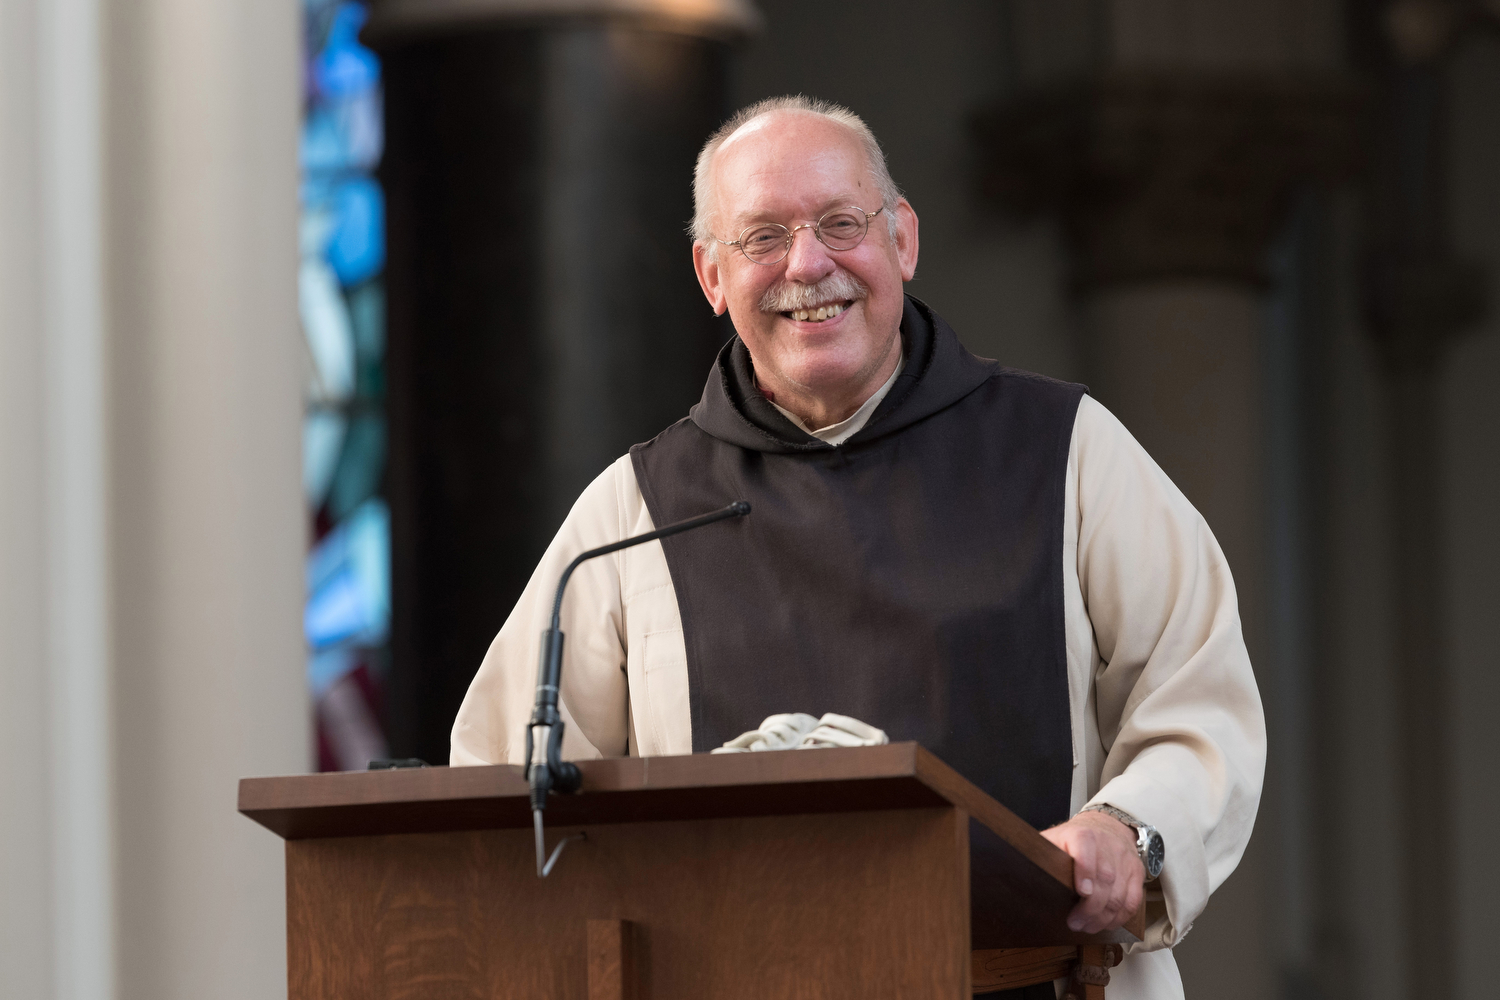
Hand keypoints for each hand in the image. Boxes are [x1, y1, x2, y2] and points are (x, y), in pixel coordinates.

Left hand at [1041, 810, 1144, 932]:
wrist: (1105, 827)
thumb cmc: (1073, 840)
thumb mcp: (1054, 839)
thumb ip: (1040, 853)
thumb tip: (1013, 870)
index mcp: (1082, 834)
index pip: (1086, 848)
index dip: (1085, 870)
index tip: (1082, 892)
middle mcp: (1107, 844)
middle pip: (1105, 878)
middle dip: (1090, 907)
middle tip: (1076, 923)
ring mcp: (1124, 859)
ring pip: (1120, 894)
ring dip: (1104, 917)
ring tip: (1088, 927)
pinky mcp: (1137, 872)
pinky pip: (1133, 900)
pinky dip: (1120, 917)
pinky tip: (1106, 924)